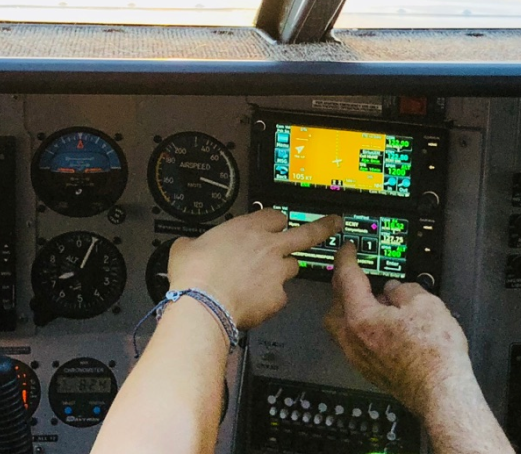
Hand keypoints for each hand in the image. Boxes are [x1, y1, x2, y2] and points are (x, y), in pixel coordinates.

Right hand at [167, 209, 341, 329]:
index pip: (275, 215)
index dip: (275, 221)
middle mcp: (269, 246)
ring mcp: (277, 272)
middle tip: (335, 224)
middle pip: (307, 232)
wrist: (203, 305)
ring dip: (284, 271)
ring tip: (265, 281)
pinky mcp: (278, 297)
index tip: (274, 225)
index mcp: (247, 227)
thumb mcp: (185, 248)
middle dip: (324, 227)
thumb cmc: (194, 276)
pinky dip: (270, 300)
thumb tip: (187, 246)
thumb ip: (194, 243)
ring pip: (293, 267)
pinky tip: (254, 304)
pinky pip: (280, 296)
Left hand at [324, 243, 474, 417]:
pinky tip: (384, 326)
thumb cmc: (433, 353)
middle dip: (344, 286)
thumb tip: (396, 289)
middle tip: (358, 274)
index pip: (346, 278)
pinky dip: (363, 328)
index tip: (348, 249)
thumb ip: (404, 289)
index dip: (347, 258)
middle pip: (335, 305)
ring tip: (376, 301)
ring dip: (353, 309)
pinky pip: (356, 342)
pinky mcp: (370, 371)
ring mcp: (359, 358)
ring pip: (343, 326)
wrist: (441, 392)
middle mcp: (352, 339)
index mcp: (360, 317)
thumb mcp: (425, 303)